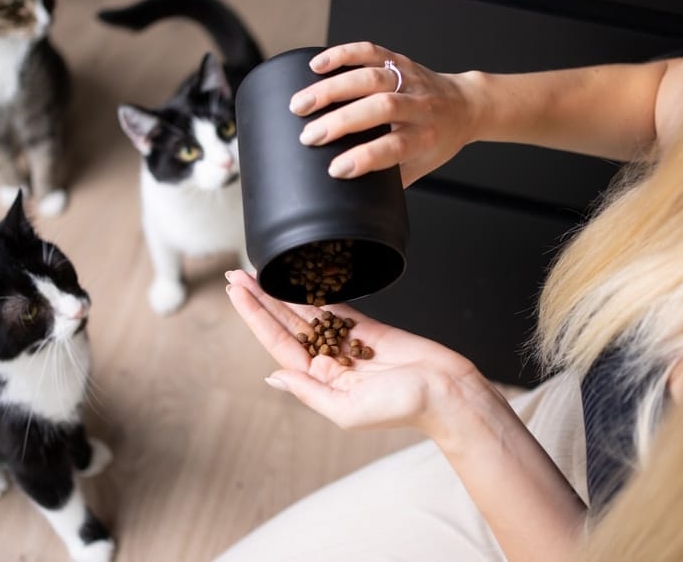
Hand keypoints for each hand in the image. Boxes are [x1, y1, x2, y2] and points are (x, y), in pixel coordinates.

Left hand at [224, 269, 492, 438]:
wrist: (447, 391)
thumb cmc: (404, 407)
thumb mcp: (347, 410)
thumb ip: (309, 392)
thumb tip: (273, 377)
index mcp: (320, 381)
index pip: (276, 343)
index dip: (254, 316)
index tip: (236, 293)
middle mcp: (328, 361)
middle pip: (285, 324)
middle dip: (260, 299)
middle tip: (235, 274)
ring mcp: (347, 343)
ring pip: (306, 311)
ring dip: (281, 292)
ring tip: (257, 272)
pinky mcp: (367, 328)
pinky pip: (335, 305)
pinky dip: (316, 291)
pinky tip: (297, 277)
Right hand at [288, 41, 483, 186]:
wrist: (466, 105)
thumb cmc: (437, 141)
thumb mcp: (420, 166)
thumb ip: (390, 179)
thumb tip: (354, 198)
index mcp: (426, 138)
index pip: (395, 148)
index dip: (365, 158)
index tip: (335, 170)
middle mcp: (420, 106)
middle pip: (380, 108)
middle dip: (340, 122)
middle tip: (307, 136)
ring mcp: (409, 78)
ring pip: (371, 77)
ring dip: (331, 89)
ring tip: (300, 104)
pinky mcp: (399, 59)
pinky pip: (370, 51)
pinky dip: (341, 55)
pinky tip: (316, 66)